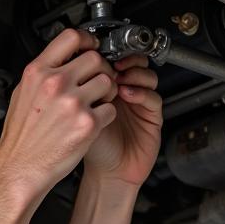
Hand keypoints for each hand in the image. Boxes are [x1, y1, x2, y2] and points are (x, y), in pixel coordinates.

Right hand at [0, 28, 117, 201]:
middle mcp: (55, 84)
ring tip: (94, 103)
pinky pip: (110, 109)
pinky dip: (105, 115)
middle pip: (95, 58)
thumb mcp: (22, 95)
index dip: (86, 39)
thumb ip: (42, 75)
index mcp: (37, 73)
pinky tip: (92, 122)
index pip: (70, 37)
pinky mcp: (88, 124)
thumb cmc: (20, 138)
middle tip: (95, 81)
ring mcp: (72, 103)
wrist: (19, 169)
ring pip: (108, 82)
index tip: (91, 45)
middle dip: (99, 70)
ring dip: (106, 91)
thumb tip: (60, 59)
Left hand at [82, 54, 162, 187]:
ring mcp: (139, 103)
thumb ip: (76, 90)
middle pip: (133, 62)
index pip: (112, 59)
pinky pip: (153, 97)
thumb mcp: (75, 114)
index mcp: (105, 87)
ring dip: (134, 72)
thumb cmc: (91, 147)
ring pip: (146, 75)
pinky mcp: (151, 116)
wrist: (107, 173)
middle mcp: (124, 92)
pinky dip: (141, 92)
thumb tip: (71, 64)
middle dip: (124, 58)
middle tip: (111, 62)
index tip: (96, 49)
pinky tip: (127, 95)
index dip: (107, 52)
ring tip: (118, 79)